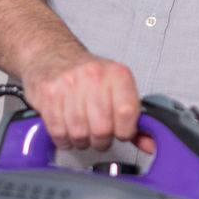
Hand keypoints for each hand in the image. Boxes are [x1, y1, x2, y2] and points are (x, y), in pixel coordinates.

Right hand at [19, 45, 150, 152]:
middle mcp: (94, 75)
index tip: (120, 130)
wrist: (52, 54)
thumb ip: (135, 118)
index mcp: (117, 74)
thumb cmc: (88, 75)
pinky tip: (67, 128)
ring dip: (81, 140)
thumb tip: (151, 143)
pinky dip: (64, 139)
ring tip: (82, 128)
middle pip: (102, 129)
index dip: (124, 130)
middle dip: (101, 139)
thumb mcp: (117, 88)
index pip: (128, 112)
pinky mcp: (48, 95)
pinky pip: (58, 133)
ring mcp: (68, 84)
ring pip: (79, 134)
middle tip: (99, 132)